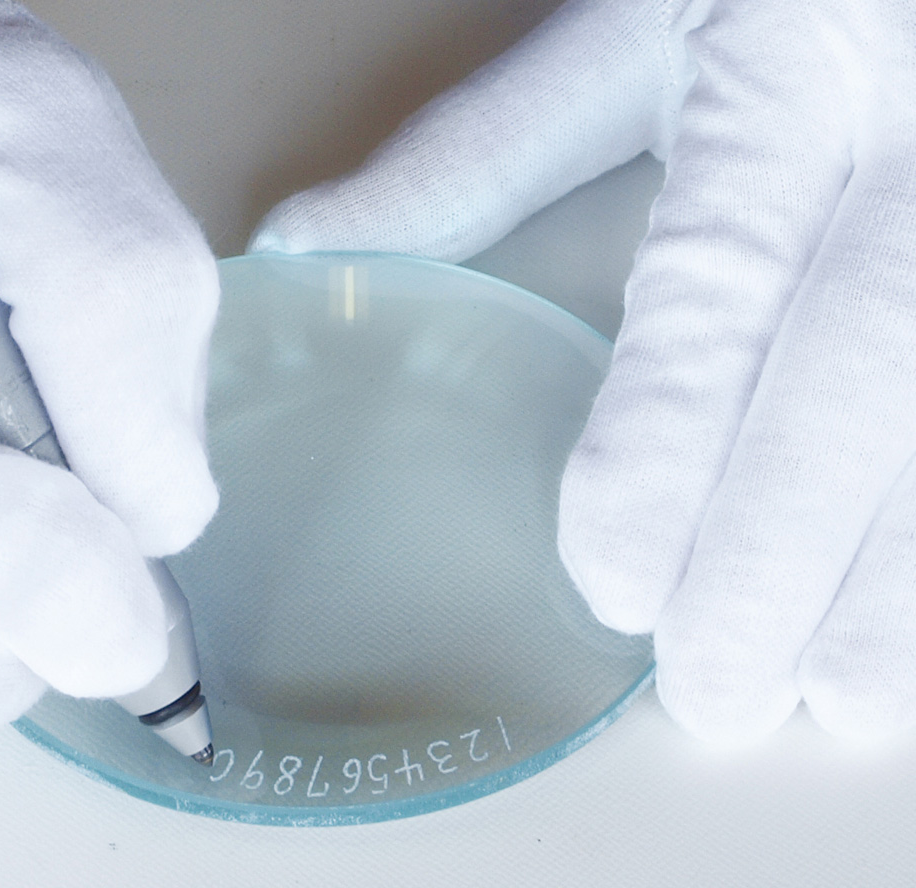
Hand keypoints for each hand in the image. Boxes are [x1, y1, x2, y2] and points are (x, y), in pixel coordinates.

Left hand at [250, 0, 915, 742]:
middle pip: (865, 369)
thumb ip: (482, 151)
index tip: (616, 583)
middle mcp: (913, 136)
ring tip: (832, 699)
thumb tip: (306, 246)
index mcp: (787, 69)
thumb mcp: (622, 29)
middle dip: (786, 545)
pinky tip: (907, 630)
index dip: (676, 439)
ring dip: (897, 572)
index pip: (721, 281)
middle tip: (712, 688)